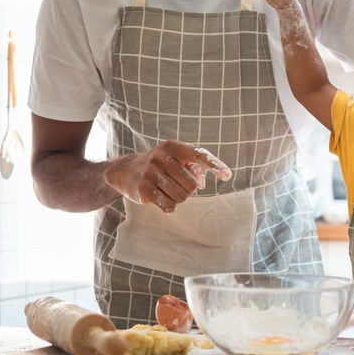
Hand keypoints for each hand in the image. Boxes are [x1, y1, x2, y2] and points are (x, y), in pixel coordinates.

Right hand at [103, 140, 231, 212]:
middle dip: (187, 189)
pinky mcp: (144, 191)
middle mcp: (161, 158)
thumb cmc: (160, 165)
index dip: (215, 165)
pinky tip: (160, 198)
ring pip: (182, 197)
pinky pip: (170, 207)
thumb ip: (195, 167)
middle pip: (192, 185)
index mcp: (172, 147)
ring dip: (178, 198)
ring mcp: (151, 174)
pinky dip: (169, 206)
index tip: (228, 175)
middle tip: (174, 183)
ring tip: (166, 190)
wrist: (125, 171)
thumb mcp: (176, 158)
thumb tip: (202, 184)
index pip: (199, 154)